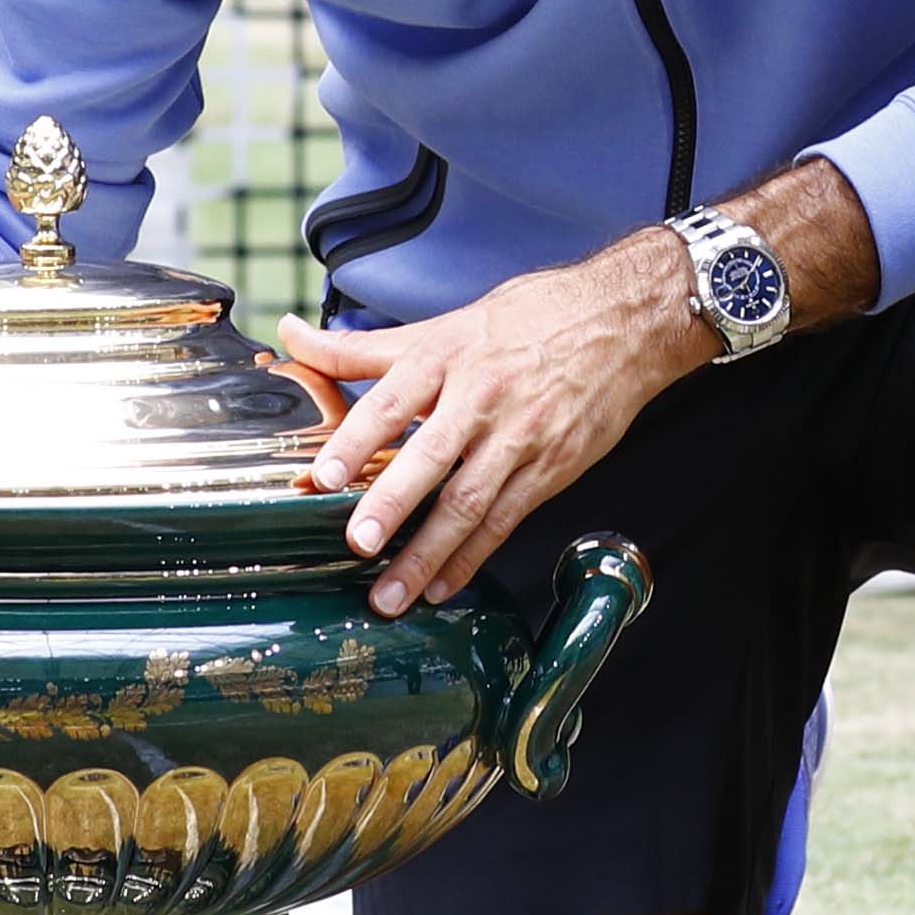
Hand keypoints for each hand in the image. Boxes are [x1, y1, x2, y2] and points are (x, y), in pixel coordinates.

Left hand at [271, 235, 706, 618]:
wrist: (623, 323)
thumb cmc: (529, 319)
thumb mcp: (444, 324)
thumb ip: (363, 346)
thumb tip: (291, 334)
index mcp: (448, 357)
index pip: (394, 400)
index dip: (358, 439)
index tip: (325, 477)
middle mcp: (483, 397)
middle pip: (432, 456)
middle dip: (393, 505)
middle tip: (358, 544)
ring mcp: (521, 437)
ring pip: (469, 502)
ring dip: (429, 554)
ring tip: (392, 595)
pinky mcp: (551, 469)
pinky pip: (505, 521)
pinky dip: (472, 557)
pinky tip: (443, 585)